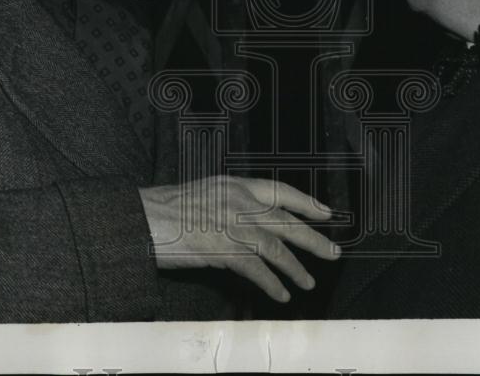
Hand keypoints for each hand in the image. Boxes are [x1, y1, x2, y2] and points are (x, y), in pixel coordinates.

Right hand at [139, 175, 340, 302]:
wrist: (146, 220)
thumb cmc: (168, 208)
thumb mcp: (207, 191)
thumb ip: (233, 200)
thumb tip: (255, 217)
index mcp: (236, 184)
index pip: (281, 190)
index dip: (306, 202)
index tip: (325, 213)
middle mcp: (241, 202)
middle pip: (287, 221)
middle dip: (314, 238)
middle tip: (333, 252)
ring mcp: (235, 226)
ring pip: (278, 248)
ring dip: (297, 268)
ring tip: (309, 282)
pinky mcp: (226, 251)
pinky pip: (257, 271)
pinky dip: (273, 284)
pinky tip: (282, 294)